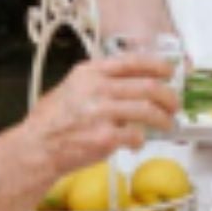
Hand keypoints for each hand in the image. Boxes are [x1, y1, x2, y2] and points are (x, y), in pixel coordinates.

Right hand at [0, 55, 181, 210]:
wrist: (37, 148)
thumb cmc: (52, 122)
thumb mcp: (71, 87)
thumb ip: (97, 81)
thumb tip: (129, 82)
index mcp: (90, 73)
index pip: (132, 62)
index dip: (157, 66)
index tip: (169, 72)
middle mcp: (98, 88)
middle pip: (148, 87)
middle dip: (169, 97)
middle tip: (174, 104)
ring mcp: (103, 113)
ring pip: (149, 111)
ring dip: (164, 119)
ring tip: (167, 124)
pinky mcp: (107, 137)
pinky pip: (137, 136)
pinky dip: (141, 140)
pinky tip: (137, 143)